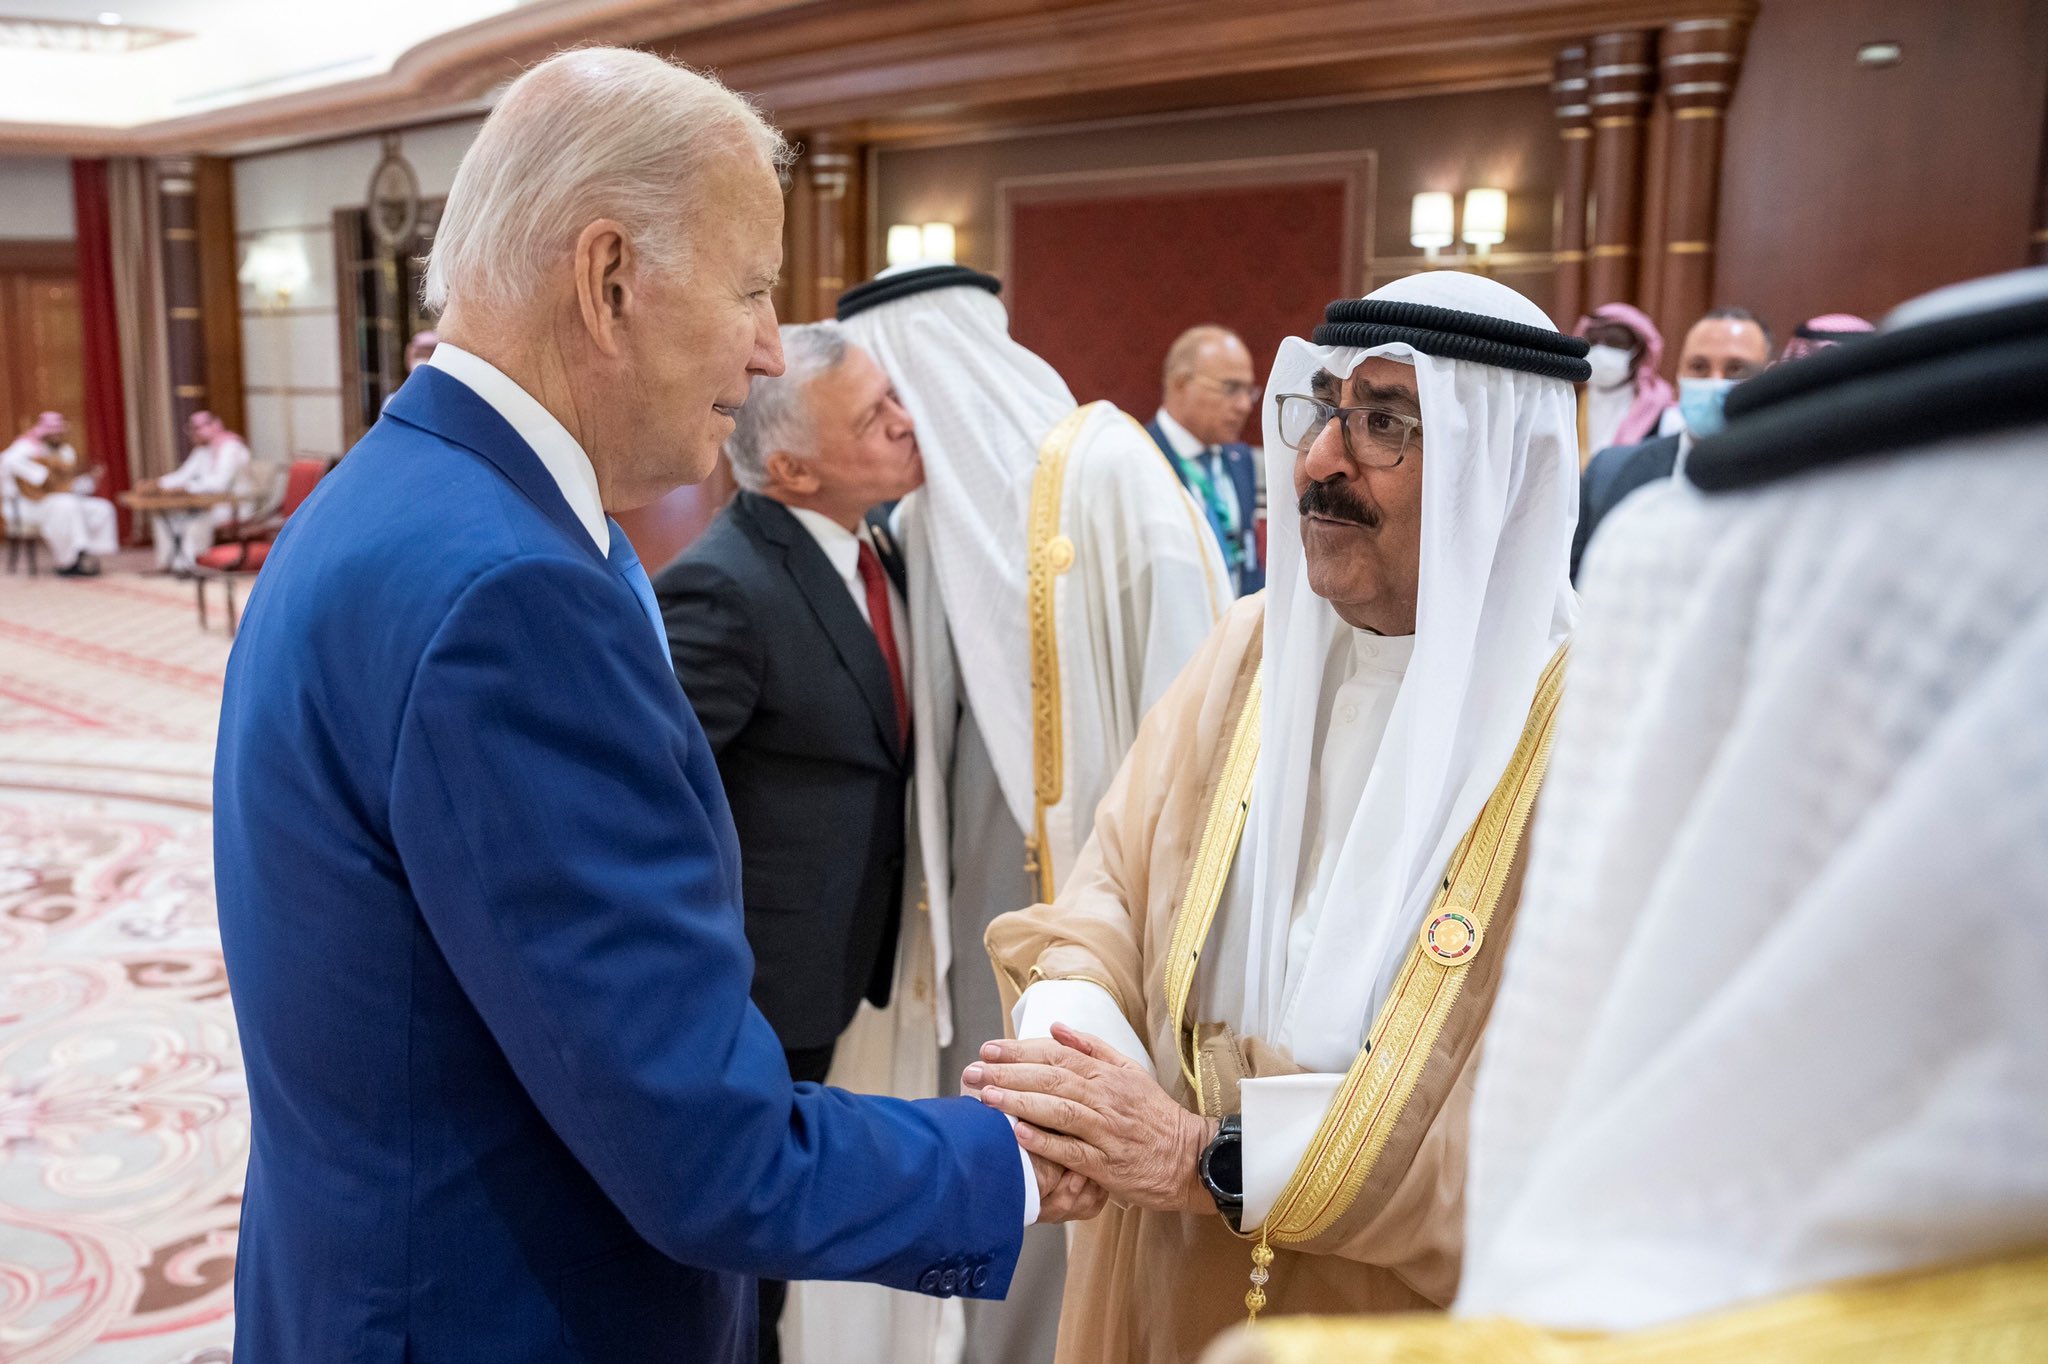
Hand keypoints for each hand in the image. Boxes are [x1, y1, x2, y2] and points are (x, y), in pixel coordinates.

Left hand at [964, 1023, 1215, 1215]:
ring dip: (1020, 1103)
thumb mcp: (1129, 1071)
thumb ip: (1092, 1048)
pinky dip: (1045, 1141)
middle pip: (1052, 1080)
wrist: (1190, 1156)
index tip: (989, 1049)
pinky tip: (1018, 1134)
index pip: (1057, 1056)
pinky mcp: (1107, 1164)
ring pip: (1058, 1111)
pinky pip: (1072, 1151)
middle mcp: (1105, 1098)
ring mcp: (1106, 1131)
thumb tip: (1056, 1028)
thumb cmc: (1154, 1115)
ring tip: (986, 1098)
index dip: (1021, 1051)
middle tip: (974, 1072)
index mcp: (1108, 1074)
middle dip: (1008, 1074)